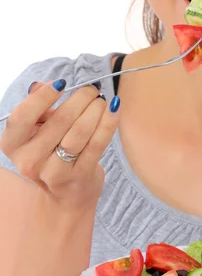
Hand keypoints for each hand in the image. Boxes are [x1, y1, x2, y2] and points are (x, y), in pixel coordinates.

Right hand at [0, 79, 119, 208]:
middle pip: (58, 121)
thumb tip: (41, 85)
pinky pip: (96, 144)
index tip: (62, 83)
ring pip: (79, 132)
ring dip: (95, 110)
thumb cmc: (51, 151)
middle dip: (80, 99)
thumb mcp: (38, 130)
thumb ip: (37, 107)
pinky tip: (114, 109)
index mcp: (13, 144)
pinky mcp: (79, 176)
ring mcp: (53, 172)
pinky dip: (108, 123)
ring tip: (102, 100)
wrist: (66, 192)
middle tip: (93, 88)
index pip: (22, 116)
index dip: (42, 98)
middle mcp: (29, 160)